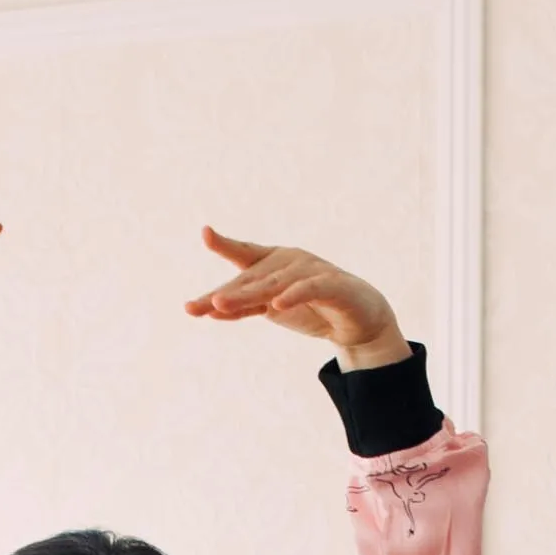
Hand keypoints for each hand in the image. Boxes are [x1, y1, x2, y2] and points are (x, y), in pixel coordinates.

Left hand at [184, 226, 408, 369]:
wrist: (357, 320)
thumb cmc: (310, 309)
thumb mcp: (272, 308)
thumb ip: (244, 306)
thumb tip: (211, 306)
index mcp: (273, 263)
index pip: (244, 256)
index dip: (225, 244)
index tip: (205, 233)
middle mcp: (289, 262)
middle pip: (251, 281)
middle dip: (224, 294)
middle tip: (198, 305)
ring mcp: (310, 272)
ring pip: (273, 286)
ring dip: (246, 296)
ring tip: (220, 304)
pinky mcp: (331, 287)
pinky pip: (309, 290)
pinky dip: (294, 296)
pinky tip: (278, 305)